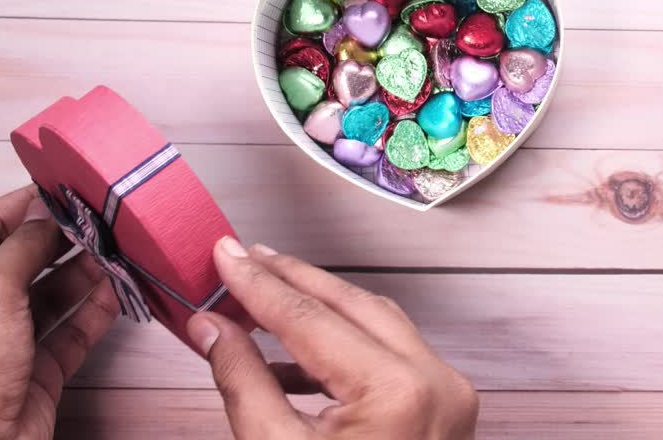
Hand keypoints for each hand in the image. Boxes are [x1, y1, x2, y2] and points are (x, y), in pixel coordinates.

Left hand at [0, 186, 117, 439]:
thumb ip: (22, 245)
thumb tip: (43, 214)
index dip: (23, 206)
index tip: (61, 188)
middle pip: (24, 260)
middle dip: (63, 240)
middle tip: (100, 222)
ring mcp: (7, 342)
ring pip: (53, 295)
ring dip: (87, 274)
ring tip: (118, 254)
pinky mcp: (36, 371)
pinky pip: (72, 333)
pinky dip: (97, 312)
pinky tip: (118, 294)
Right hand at [187, 238, 478, 438]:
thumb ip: (242, 381)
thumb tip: (210, 326)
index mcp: (397, 394)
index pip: (313, 320)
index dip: (260, 284)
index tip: (224, 254)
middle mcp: (437, 382)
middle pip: (354, 307)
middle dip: (294, 281)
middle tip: (243, 258)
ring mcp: (451, 395)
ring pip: (379, 324)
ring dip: (320, 309)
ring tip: (262, 295)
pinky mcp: (450, 408)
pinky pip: (394, 357)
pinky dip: (345, 346)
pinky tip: (294, 354)